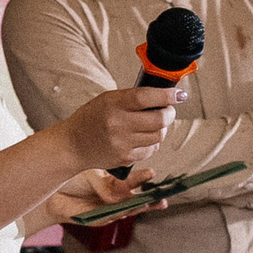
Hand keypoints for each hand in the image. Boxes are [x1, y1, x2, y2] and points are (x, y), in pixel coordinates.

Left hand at [39, 166, 159, 229]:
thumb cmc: (70, 179)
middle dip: (151, 198)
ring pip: (128, 209)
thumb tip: (115, 194)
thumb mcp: (89, 173)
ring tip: (152, 204)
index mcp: (114, 181)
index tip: (152, 173)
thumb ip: (104, 182)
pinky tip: (130, 209)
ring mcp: (107, 208)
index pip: (132, 179)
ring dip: (141, 207)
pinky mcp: (98, 219)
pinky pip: (113, 217)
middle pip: (136, 198)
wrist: (49, 191)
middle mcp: (114, 196)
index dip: (143, 177)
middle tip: (163, 196)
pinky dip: (122, 214)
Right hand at [59, 86, 175, 171]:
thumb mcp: (107, 100)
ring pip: (159, 135)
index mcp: (113, 104)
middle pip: (159, 119)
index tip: (179, 94)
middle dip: (170, 113)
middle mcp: (118, 124)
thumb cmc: (92, 118)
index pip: (147, 97)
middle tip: (168, 110)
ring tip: (152, 124)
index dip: (168, 95)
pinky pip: (151, 150)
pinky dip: (152, 143)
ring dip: (161, 128)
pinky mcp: (125, 158)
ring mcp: (122, 143)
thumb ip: (132, 98)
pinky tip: (143, 137)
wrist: (73, 144)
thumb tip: (164, 97)